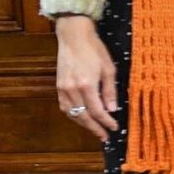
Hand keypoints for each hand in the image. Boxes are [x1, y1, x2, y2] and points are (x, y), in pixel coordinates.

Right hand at [53, 15, 118, 137]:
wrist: (73, 36)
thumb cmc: (94, 49)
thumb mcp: (108, 68)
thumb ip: (110, 90)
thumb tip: (112, 109)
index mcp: (86, 85)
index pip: (97, 111)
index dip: (106, 122)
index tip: (114, 128)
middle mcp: (72, 89)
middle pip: (83, 116)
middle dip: (95, 128)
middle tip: (105, 136)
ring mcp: (63, 88)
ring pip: (72, 113)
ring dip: (83, 124)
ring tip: (95, 129)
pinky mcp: (58, 86)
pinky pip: (65, 106)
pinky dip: (73, 115)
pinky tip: (81, 117)